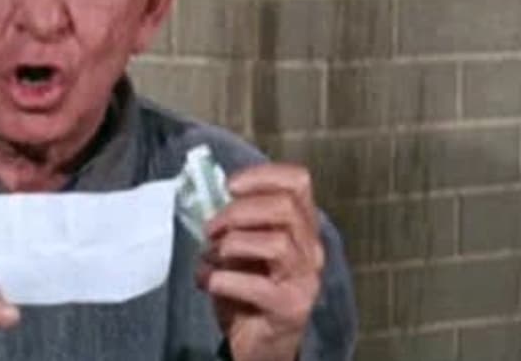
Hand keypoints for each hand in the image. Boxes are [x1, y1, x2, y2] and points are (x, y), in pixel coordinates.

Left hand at [193, 164, 323, 360]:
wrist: (258, 344)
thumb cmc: (248, 293)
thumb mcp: (243, 250)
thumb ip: (237, 223)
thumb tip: (211, 197)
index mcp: (301, 229)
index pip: (299, 183)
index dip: (263, 176)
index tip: (230, 186)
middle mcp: (310, 251)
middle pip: (285, 208)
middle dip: (239, 212)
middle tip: (212, 228)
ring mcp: (304, 280)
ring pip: (276, 243)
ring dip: (232, 245)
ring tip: (212, 257)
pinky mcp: (290, 308)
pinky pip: (257, 285)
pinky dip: (225, 279)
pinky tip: (210, 283)